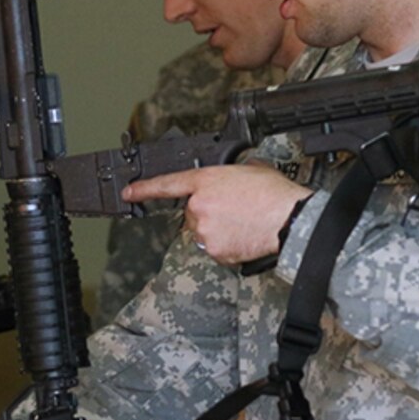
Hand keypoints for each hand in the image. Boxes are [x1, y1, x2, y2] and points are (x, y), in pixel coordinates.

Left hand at [124, 163, 311, 265]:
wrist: (290, 219)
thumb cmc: (274, 194)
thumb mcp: (249, 169)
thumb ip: (226, 175)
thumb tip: (227, 181)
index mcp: (205, 181)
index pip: (167, 184)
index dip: (144, 189)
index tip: (128, 193)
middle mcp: (199, 206)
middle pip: (192, 212)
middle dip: (208, 212)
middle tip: (234, 210)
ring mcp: (204, 230)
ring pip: (203, 231)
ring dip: (217, 228)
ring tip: (243, 222)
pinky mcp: (214, 250)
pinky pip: (214, 248)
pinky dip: (226, 244)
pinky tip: (243, 235)